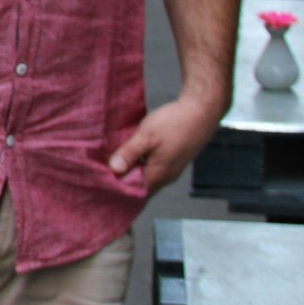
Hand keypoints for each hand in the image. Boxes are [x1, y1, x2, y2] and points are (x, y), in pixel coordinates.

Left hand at [108, 95, 226, 192]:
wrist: (202, 111)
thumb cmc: (174, 123)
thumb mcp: (147, 135)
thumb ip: (130, 153)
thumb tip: (113, 170)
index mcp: (158, 175)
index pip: (134, 193)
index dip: (117, 190)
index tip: (101, 183)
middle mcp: (166, 177)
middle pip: (141, 188)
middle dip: (123, 183)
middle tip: (103, 175)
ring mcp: (172, 169)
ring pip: (148, 178)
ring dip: (133, 174)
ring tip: (114, 166)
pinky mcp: (174, 160)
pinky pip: (154, 169)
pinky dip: (142, 166)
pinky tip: (132, 156)